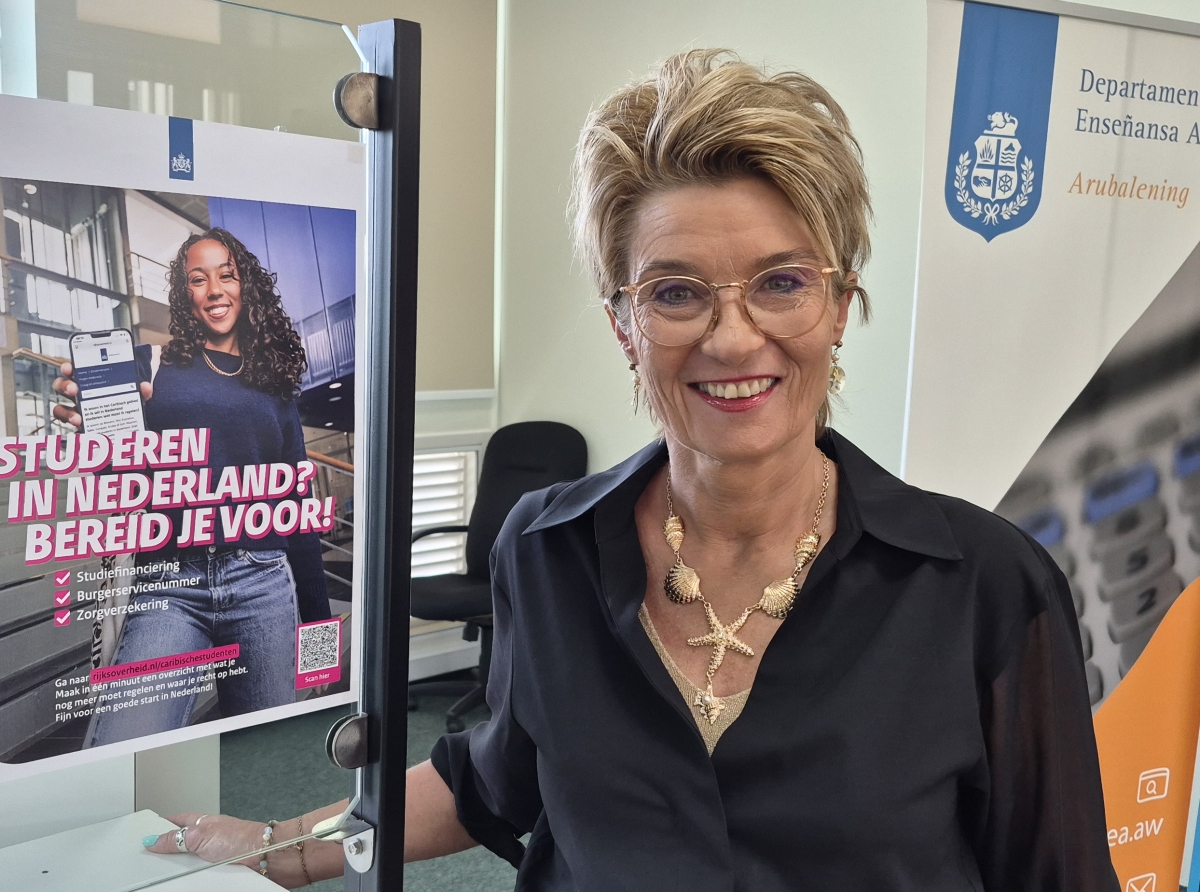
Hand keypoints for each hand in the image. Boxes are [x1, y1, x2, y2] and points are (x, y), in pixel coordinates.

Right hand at [52, 361, 152, 430]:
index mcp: (88, 382)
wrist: (128, 426)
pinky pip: (70, 430)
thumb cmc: (124, 404)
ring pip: (59, 409)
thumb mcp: (133, 396)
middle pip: (61, 387)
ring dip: (66, 413)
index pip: (73, 371)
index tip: (69, 368)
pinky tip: (84, 433)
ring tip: (77, 418)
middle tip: (74, 390)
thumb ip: (139, 391)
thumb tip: (145, 387)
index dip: (68, 368)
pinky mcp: (79, 428)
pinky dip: (76, 432)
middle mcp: (78, 395)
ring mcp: (76, 411)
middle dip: (65, 386)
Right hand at [143, 812, 264, 867]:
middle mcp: (207, 837)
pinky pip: (200, 877)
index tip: (145, 835)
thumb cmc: (242, 839)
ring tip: (182, 873)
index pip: (174, 822)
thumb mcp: (201, 835)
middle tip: (160, 862)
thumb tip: (153, 839)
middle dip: (170, 855)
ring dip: (184, 870)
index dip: (159, 827)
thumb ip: (176, 837)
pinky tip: (192, 882)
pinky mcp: (219, 870)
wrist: (266, 857)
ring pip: (189, 864)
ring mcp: (213, 855)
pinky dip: (195, 879)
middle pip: (179, 846)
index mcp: (200, 822)